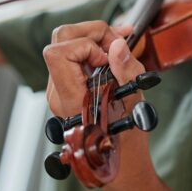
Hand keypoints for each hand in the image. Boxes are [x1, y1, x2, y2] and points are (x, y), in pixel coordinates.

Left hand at [42, 20, 168, 189]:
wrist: (116, 159)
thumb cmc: (125, 138)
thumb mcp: (134, 103)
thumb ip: (126, 70)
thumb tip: (117, 44)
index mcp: (70, 98)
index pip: (57, 53)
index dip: (85, 46)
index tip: (107, 58)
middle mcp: (57, 91)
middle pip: (60, 39)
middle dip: (92, 32)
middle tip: (117, 43)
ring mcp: (59, 86)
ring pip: (66, 42)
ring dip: (94, 37)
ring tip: (120, 43)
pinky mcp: (66, 83)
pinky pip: (73, 54)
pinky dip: (93, 46)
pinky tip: (113, 50)